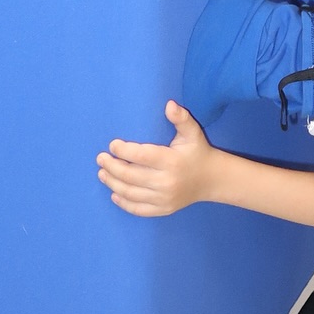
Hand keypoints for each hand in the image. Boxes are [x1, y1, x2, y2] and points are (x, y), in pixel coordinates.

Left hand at [98, 100, 219, 215]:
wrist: (212, 180)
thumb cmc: (198, 152)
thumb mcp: (192, 133)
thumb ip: (181, 118)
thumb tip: (169, 104)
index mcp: (171, 161)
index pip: (141, 156)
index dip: (123, 151)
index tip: (112, 145)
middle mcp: (166, 182)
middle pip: (130, 176)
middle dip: (112, 167)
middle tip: (100, 159)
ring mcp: (164, 198)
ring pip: (131, 193)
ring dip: (112, 183)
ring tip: (102, 174)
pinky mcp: (163, 209)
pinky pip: (138, 209)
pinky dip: (124, 203)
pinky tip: (114, 194)